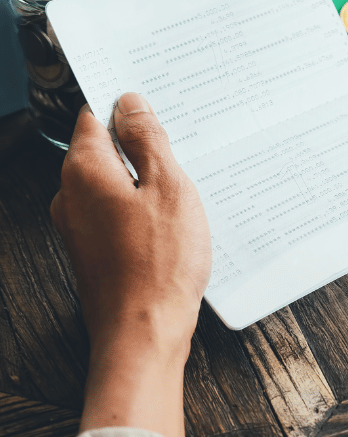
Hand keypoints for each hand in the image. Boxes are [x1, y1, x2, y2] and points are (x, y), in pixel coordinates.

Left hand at [50, 93, 210, 436]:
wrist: (144, 332)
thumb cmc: (159, 265)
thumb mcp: (168, 188)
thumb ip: (147, 141)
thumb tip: (129, 104)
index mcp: (85, 170)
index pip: (95, 116)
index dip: (128, 107)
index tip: (158, 105)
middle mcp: (71, 195)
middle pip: (104, 151)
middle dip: (141, 146)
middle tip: (184, 150)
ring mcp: (79, 226)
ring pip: (113, 185)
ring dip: (145, 182)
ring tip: (186, 190)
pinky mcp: (94, 251)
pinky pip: (118, 214)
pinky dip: (142, 210)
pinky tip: (173, 223)